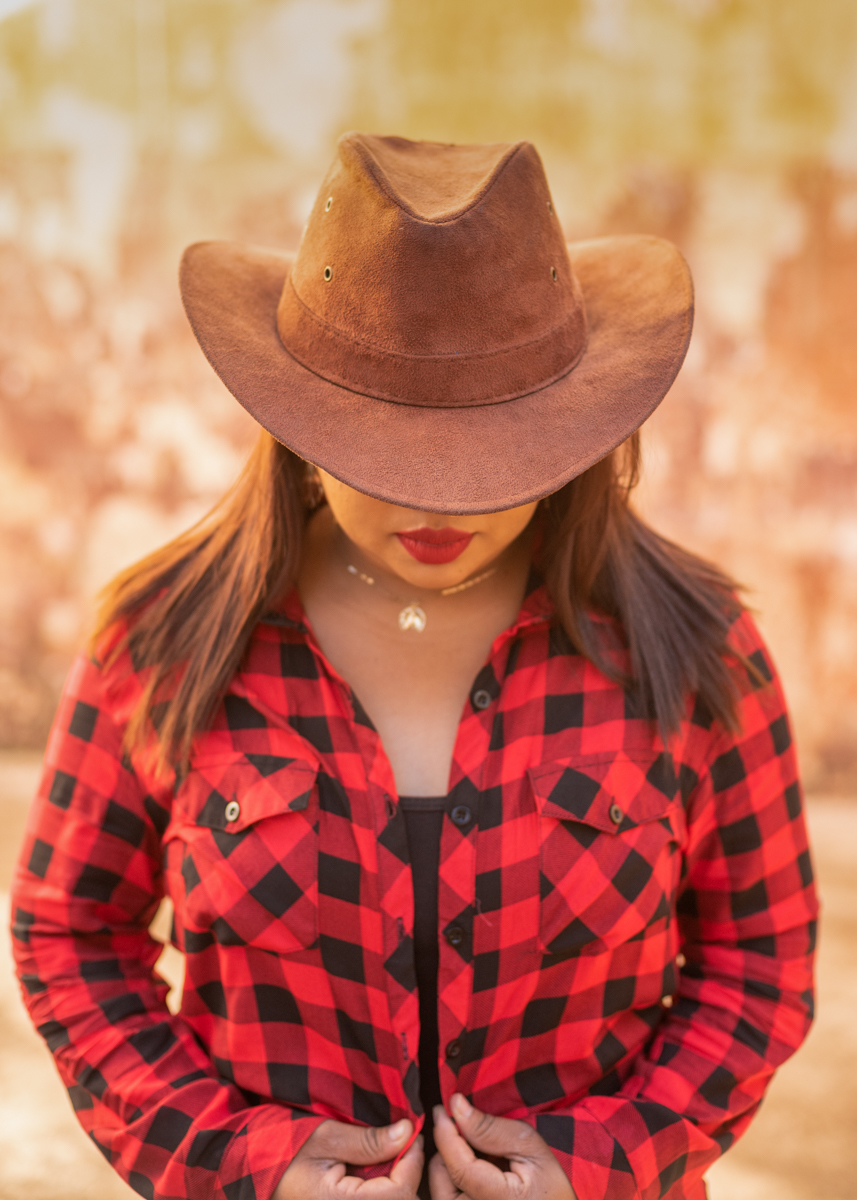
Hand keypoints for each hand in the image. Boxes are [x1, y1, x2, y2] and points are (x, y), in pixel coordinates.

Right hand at [274, 1118, 422, 1199]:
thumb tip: (406, 1132)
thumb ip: (368, 1140)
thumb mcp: (326, 1138)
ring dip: (398, 1185)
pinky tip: (376, 1174)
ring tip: (390, 1156)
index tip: (412, 1132)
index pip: (401, 1192)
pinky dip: (385, 1191)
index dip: (413, 1160)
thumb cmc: (287, 1153)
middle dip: (408, 1173)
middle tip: (403, 1142)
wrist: (260, 1175)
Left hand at [430, 1095, 575, 1199]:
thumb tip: (456, 1106)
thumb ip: (491, 1129)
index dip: (445, 1134)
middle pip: (441, 1174)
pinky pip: (445, 1194)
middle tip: (467, 1132)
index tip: (442, 1109)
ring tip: (478, 1154)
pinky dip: (453, 1175)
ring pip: (439, 1184)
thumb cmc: (549, 1185)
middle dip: (448, 1146)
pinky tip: (476, 1168)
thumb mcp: (530, 1147)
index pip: (457, 1166)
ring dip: (449, 1161)